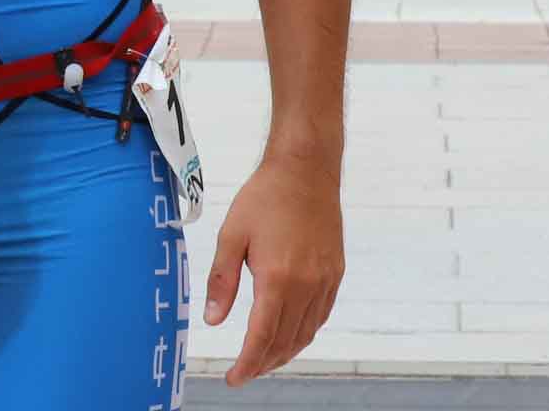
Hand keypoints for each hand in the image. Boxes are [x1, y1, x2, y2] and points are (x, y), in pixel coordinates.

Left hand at [207, 153, 343, 385]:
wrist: (305, 171)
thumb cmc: (264, 198)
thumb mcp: (231, 235)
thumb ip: (222, 281)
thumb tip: (213, 320)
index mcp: (277, 279)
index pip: (262, 337)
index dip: (247, 364)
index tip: (233, 378)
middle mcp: (306, 286)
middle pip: (285, 341)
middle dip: (263, 363)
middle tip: (244, 372)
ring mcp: (325, 281)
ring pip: (306, 333)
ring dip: (284, 352)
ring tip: (263, 360)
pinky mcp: (335, 274)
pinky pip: (320, 316)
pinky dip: (304, 333)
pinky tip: (289, 334)